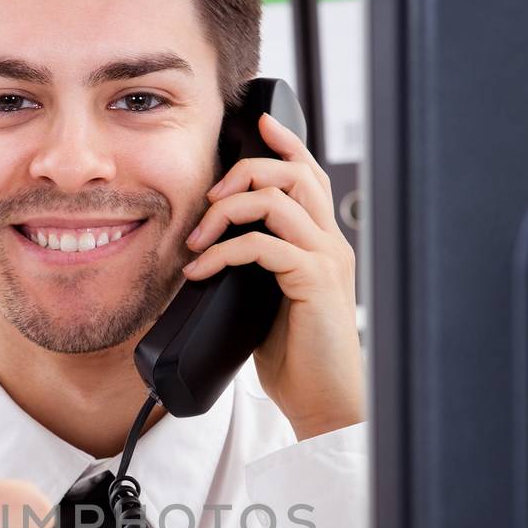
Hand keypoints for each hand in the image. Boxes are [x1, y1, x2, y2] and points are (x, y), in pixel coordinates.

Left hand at [182, 110, 364, 440]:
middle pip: (295, 172)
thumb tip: (210, 257)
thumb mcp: (267, 304)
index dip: (286, 143)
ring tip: (198, 239)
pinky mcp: (314, 281)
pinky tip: (201, 271)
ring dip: (227, 210)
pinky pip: (262, 245)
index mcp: (321, 243)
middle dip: (244, 171)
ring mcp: (326, 259)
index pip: (309, 175)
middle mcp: (330, 243)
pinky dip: (224, 251)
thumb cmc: (298, 360)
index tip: (256, 124)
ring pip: (278, 199)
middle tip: (208, 201)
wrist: (324, 402)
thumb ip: (253, 272)